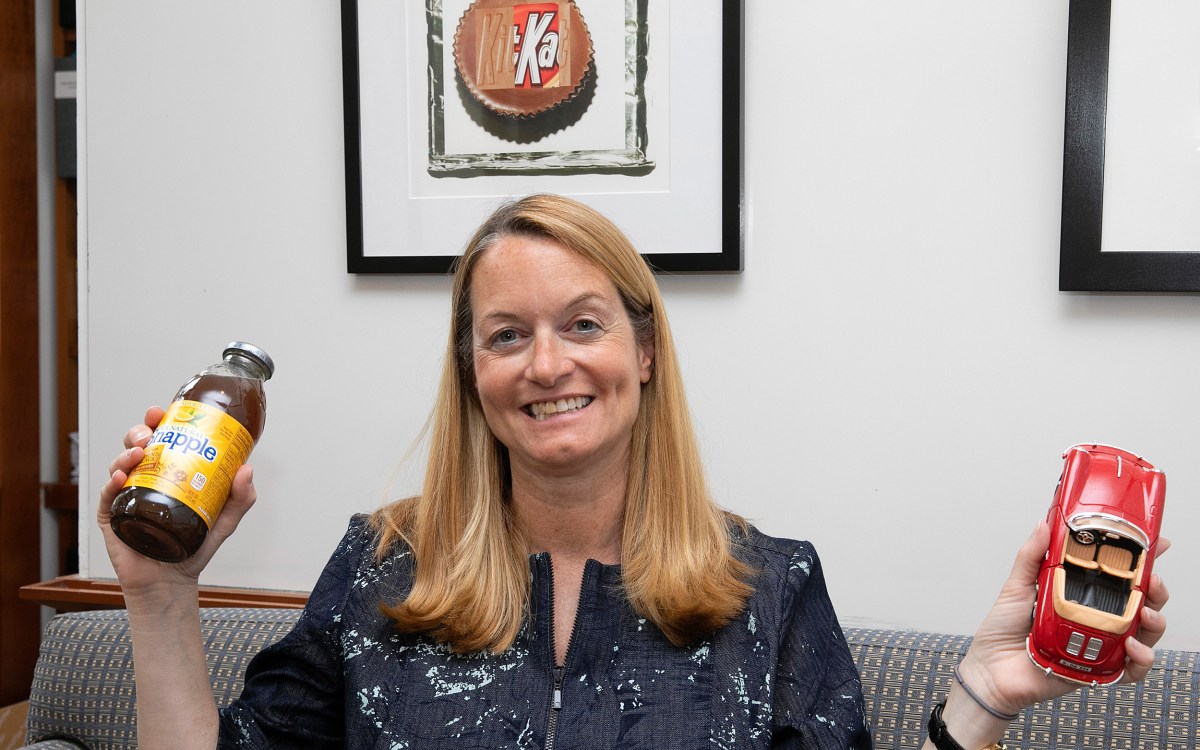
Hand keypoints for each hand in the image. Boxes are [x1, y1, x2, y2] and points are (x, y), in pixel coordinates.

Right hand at [98, 406, 257, 601]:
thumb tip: (247, 470)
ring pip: (118, 465)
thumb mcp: (224, 520)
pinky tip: (120, 478)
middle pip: (135, 446)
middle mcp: (145, 481)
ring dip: (125, 453)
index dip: (158, 423)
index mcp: (167, 474)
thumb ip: (240, 498)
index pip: (160, 441)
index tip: (163, 412)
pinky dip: (111, 483)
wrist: (173, 582)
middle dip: (139, 431)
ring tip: (138, 452)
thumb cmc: (194, 548)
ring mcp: (126, 497)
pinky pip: (106, 496)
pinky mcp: (112, 518)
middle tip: (149, 431)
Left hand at [956, 520, 1169, 715]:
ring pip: (1144, 634)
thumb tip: (1044, 525)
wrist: (991, 669)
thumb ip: (1032, 556)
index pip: (1118, 576)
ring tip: (1145, 613)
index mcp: (1080, 595)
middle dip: (1155, 590)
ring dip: (1153, 622)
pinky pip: (1131, 669)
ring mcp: (1100, 644)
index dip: (1140, 561)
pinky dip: (1140, 659)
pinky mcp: (1099, 670)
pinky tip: (1131, 647)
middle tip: (1152, 580)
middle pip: (1140, 603)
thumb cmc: (1003, 630)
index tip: (1155, 543)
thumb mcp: (1017, 586)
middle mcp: (1095, 618)